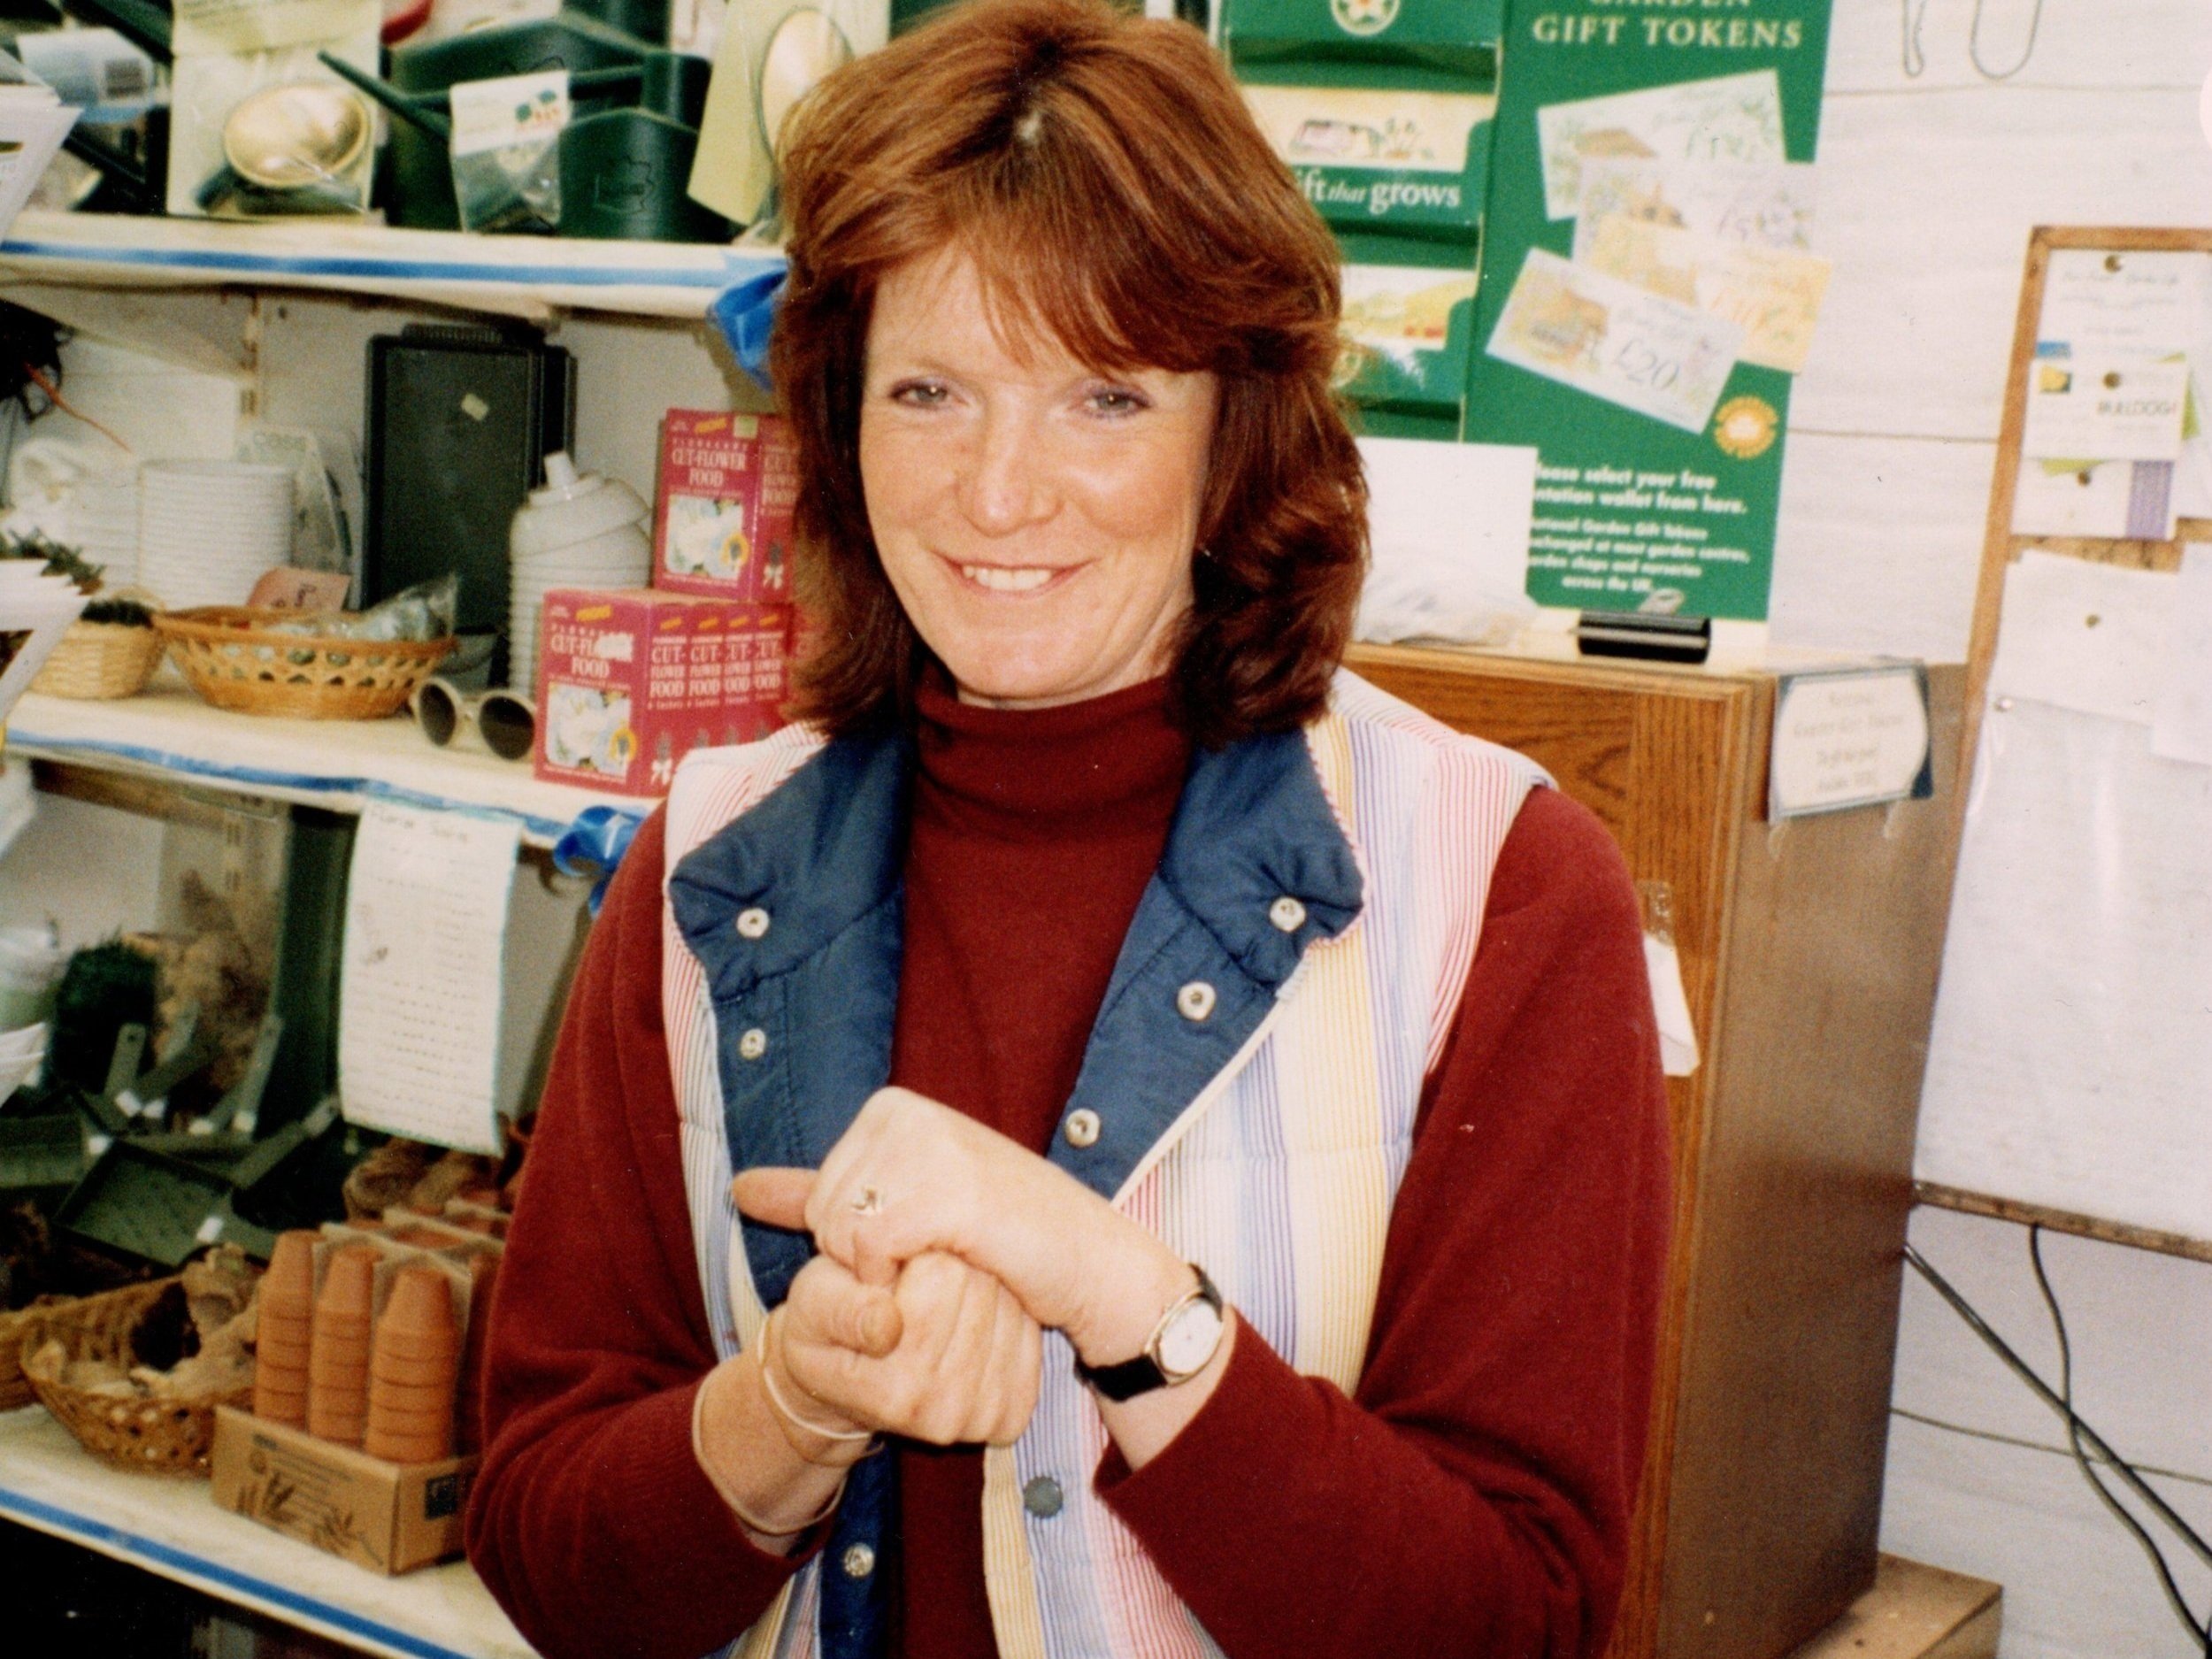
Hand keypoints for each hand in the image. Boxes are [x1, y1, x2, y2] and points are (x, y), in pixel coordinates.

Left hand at [733, 1087, 1192, 1367]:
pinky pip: (870, 1249)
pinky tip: (953, 1267)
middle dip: (871, 1257)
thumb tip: (738, 1189)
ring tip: (949, 1256)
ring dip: (889, 1271)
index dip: (860, 1242)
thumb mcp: (897, 1207)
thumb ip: (816, 1195)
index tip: (925, 1234)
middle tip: (940, 1250)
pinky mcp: (946, 1187)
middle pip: (825, 1215)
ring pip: (842, 1234)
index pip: (820, 1198)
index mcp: (890, 1107)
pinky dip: (901, 1278)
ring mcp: (927, 1144)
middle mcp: (905, 1111)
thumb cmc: (999, 1236)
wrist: (1086, 1260)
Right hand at [773, 1249, 1042, 1446]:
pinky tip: (972, 1317)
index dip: (917, 1251)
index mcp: (894, 1391)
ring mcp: (980, 1420)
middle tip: (917, 1276)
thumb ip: (844, 1311)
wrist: (846, 1381)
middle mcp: (942, 1415)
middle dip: (952, 1265)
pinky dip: (1006, 1317)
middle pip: (981, 1289)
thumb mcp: (813, 1304)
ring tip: (942, 1297)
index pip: (940, 1278)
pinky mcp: (1009, 1415)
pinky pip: (1027, 1339)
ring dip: (983, 1289)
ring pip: (1009, 1309)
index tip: (893, 1263)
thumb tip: (886, 1326)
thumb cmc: (825, 1327)